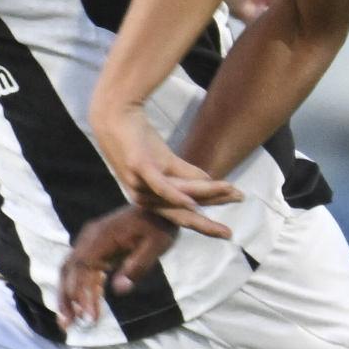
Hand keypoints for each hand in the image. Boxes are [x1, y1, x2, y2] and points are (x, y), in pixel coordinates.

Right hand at [60, 205, 179, 326]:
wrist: (159, 207)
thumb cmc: (159, 226)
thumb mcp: (156, 246)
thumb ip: (137, 267)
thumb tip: (119, 290)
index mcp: (102, 237)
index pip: (84, 268)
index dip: (82, 293)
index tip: (89, 317)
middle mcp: (89, 238)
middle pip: (70, 271)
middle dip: (68, 299)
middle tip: (68, 326)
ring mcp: (89, 241)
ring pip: (69, 270)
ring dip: (66, 295)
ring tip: (66, 322)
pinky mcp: (94, 246)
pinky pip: (79, 268)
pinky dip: (76, 287)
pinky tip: (79, 306)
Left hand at [89, 102, 240, 237]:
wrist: (115, 114)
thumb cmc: (140, 138)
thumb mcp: (168, 161)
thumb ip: (189, 174)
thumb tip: (212, 181)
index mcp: (150, 199)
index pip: (183, 216)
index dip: (205, 224)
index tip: (226, 234)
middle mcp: (144, 198)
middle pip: (181, 215)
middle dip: (206, 225)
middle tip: (229, 234)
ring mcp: (140, 184)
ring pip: (181, 194)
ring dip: (208, 194)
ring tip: (232, 191)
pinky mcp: (139, 167)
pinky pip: (161, 186)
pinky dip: (177, 195)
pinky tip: (192, 203)